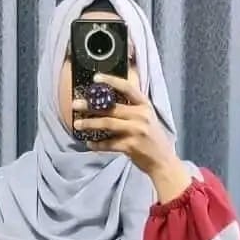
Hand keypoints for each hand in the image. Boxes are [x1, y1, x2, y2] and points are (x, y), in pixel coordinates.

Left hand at [73, 74, 190, 202]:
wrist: (163, 161)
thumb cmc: (153, 139)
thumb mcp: (148, 117)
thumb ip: (133, 107)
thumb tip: (112, 98)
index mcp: (144, 105)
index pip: (127, 88)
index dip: (111, 81)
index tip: (95, 78)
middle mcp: (141, 116)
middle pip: (111, 107)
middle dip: (91, 106)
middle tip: (75, 105)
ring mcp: (136, 131)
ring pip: (108, 124)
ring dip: (90, 124)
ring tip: (77, 124)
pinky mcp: (131, 147)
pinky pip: (109, 144)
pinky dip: (98, 144)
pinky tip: (89, 143)